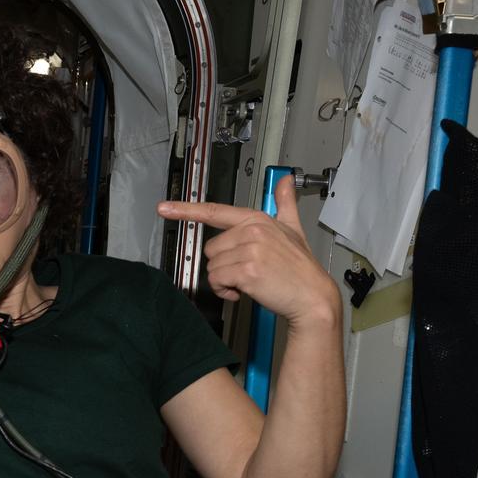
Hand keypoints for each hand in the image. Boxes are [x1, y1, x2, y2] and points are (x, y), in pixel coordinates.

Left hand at [157, 176, 340, 323]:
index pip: (215, 211)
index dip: (186, 209)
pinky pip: (217, 280)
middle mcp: (252, 230)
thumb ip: (285, 203)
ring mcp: (249, 250)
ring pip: (212, 266)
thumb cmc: (300, 267)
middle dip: (223, 264)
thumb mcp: (294, 229)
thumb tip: (286, 180)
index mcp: (257, 219)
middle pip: (211, 248)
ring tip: (247, 282)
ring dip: (224, 280)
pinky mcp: (246, 271)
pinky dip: (225, 291)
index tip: (164, 208)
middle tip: (245, 272)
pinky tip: (243, 292)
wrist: (312, 296)